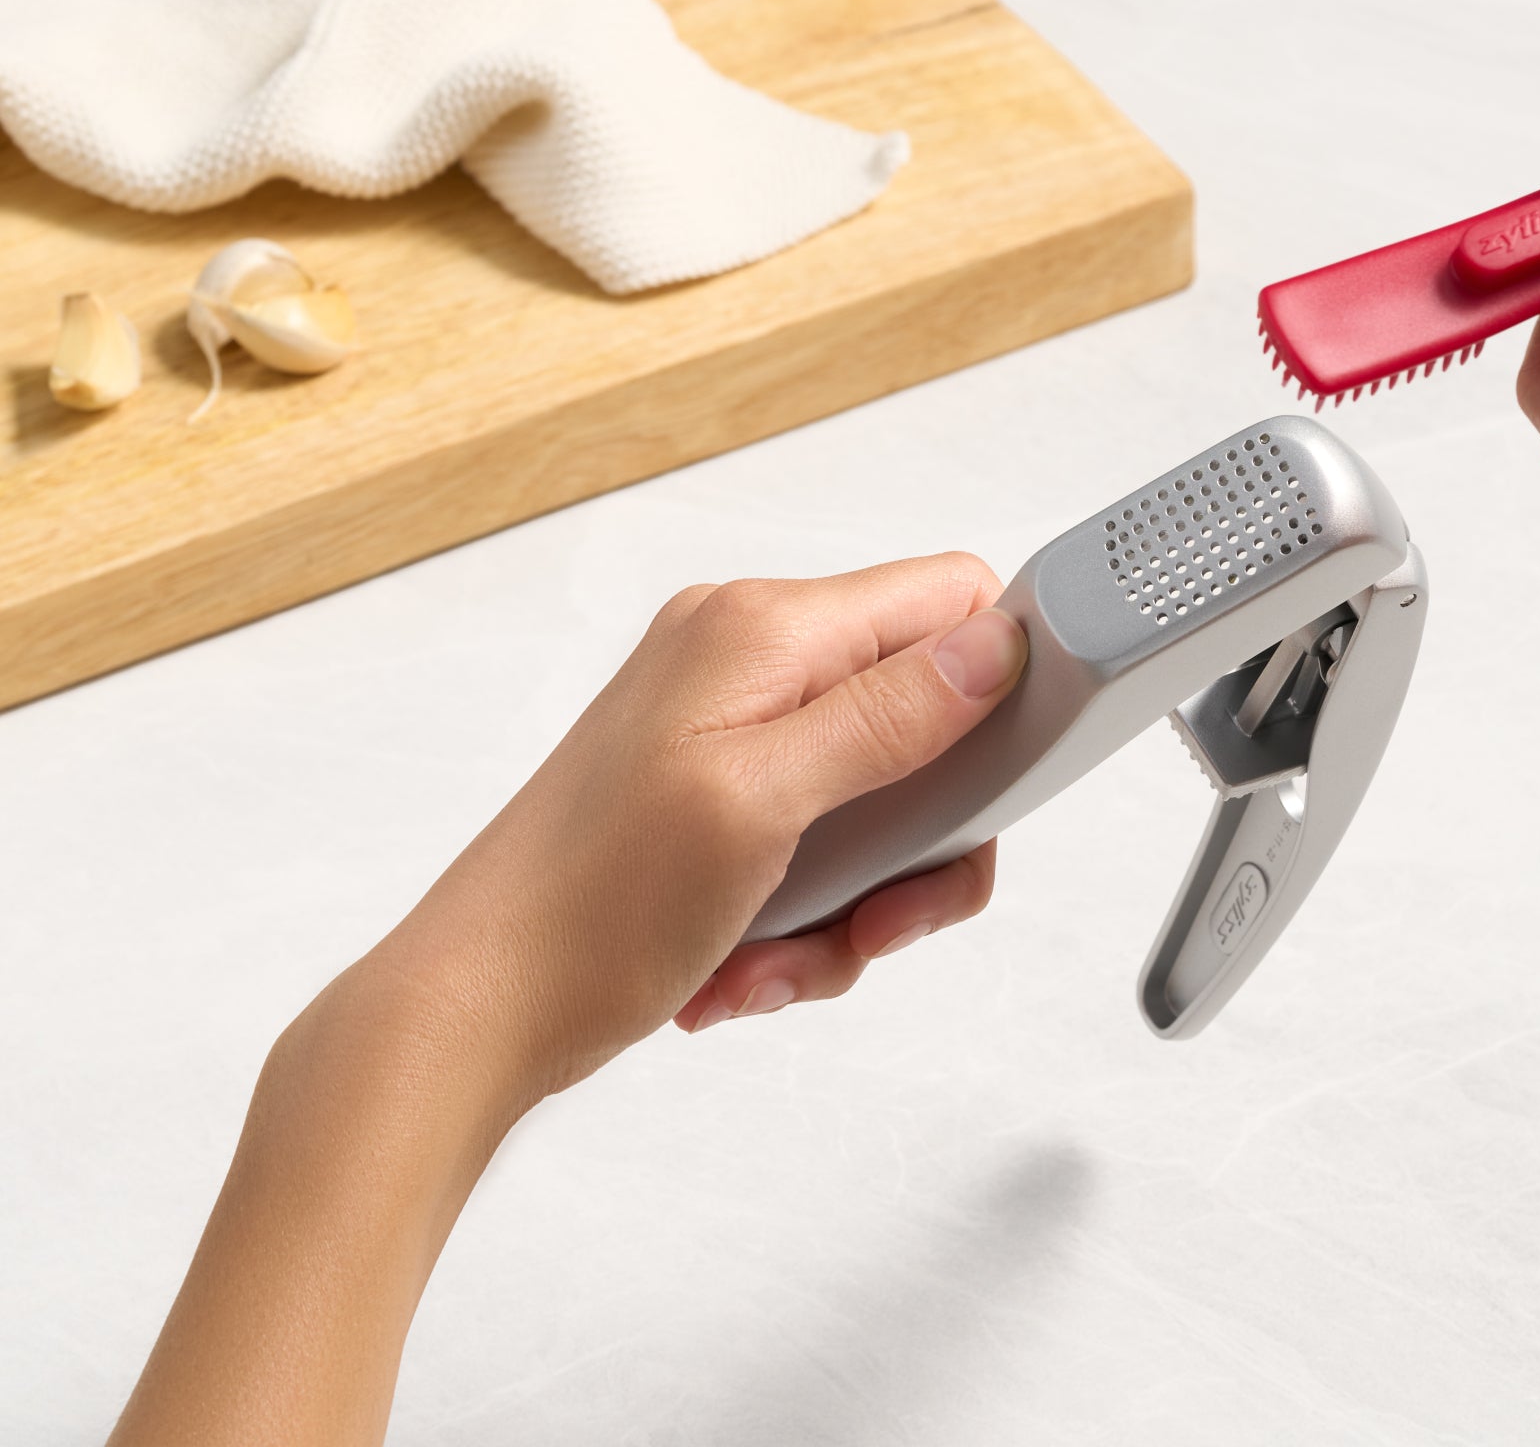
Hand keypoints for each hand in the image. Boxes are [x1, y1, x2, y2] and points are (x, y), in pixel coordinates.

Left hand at [380, 552, 1028, 1101]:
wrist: (476, 1007)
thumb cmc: (587, 908)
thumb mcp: (760, 803)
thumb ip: (886, 717)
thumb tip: (994, 642)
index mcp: (762, 627)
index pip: (947, 599)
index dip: (995, 685)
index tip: (984, 794)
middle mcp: (749, 658)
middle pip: (926, 721)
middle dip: (917, 840)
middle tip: (878, 914)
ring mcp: (732, 727)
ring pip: (881, 805)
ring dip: (857, 901)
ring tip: (783, 954)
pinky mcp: (720, 794)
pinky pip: (821, 847)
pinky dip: (805, 920)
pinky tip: (743, 964)